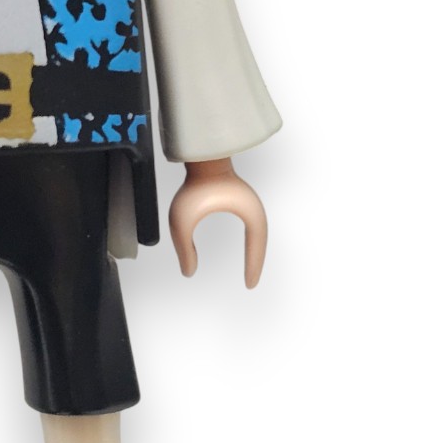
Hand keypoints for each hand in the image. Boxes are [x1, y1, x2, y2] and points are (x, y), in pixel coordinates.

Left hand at [168, 159, 267, 287]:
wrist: (201, 156)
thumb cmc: (194, 184)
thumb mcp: (183, 221)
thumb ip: (184, 248)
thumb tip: (188, 272)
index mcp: (250, 214)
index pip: (256, 247)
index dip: (253, 267)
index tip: (249, 285)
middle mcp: (254, 209)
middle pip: (260, 242)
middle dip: (256, 262)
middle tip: (251, 283)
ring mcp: (247, 202)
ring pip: (257, 233)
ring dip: (254, 250)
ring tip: (250, 268)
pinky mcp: (239, 198)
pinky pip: (249, 223)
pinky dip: (248, 238)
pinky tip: (242, 245)